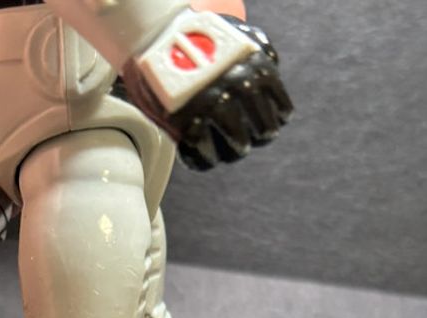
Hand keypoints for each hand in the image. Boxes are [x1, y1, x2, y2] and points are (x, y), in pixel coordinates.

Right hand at [123, 11, 292, 171]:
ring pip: (237, 149)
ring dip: (231, 151)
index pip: (280, 114)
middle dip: (254, 138)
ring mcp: (215, 108)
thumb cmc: (199, 36)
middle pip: (263, 134)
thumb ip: (261, 54)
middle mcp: (241, 89)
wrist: (159, 35)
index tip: (262, 125)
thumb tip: (273, 68)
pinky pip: (205, 159)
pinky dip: (204, 160)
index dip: (272, 122)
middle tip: (241, 137)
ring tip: (221, 146)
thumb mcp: (242, 37)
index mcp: (259, 70)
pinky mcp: (189, 124)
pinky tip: (202, 155)